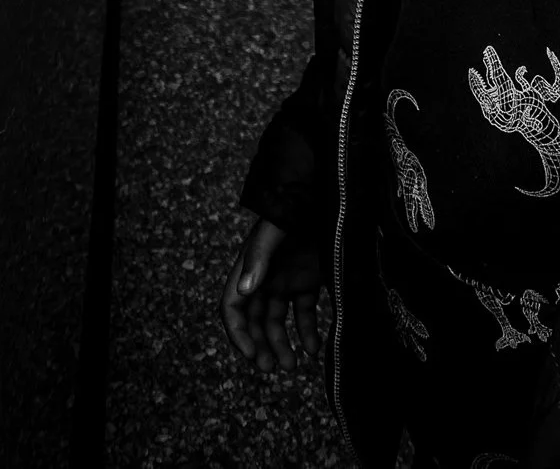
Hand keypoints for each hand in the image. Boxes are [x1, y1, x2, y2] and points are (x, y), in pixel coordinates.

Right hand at [219, 218, 323, 372]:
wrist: (326, 193)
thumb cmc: (296, 207)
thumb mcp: (276, 231)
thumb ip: (259, 258)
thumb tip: (243, 291)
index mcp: (250, 266)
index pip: (233, 307)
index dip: (238, 333)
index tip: (251, 355)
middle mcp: (265, 277)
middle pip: (255, 320)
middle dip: (260, 346)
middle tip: (272, 368)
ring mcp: (287, 279)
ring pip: (278, 320)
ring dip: (282, 345)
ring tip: (293, 366)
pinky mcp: (308, 280)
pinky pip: (304, 312)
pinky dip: (308, 332)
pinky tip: (315, 348)